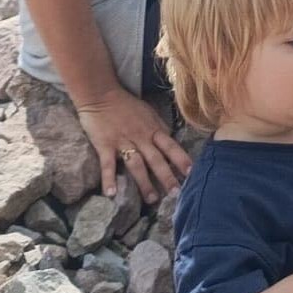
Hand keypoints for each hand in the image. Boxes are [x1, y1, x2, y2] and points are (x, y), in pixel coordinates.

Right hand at [77, 88, 191, 202]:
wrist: (100, 93)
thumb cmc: (126, 104)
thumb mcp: (148, 113)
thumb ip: (158, 128)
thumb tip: (170, 140)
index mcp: (153, 129)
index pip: (171, 147)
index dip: (182, 160)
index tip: (192, 174)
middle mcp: (141, 137)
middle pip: (156, 160)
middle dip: (167, 177)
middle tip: (176, 194)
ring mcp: (123, 142)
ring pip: (137, 165)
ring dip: (144, 183)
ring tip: (152, 199)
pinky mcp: (105, 145)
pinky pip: (108, 165)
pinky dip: (109, 179)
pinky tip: (111, 194)